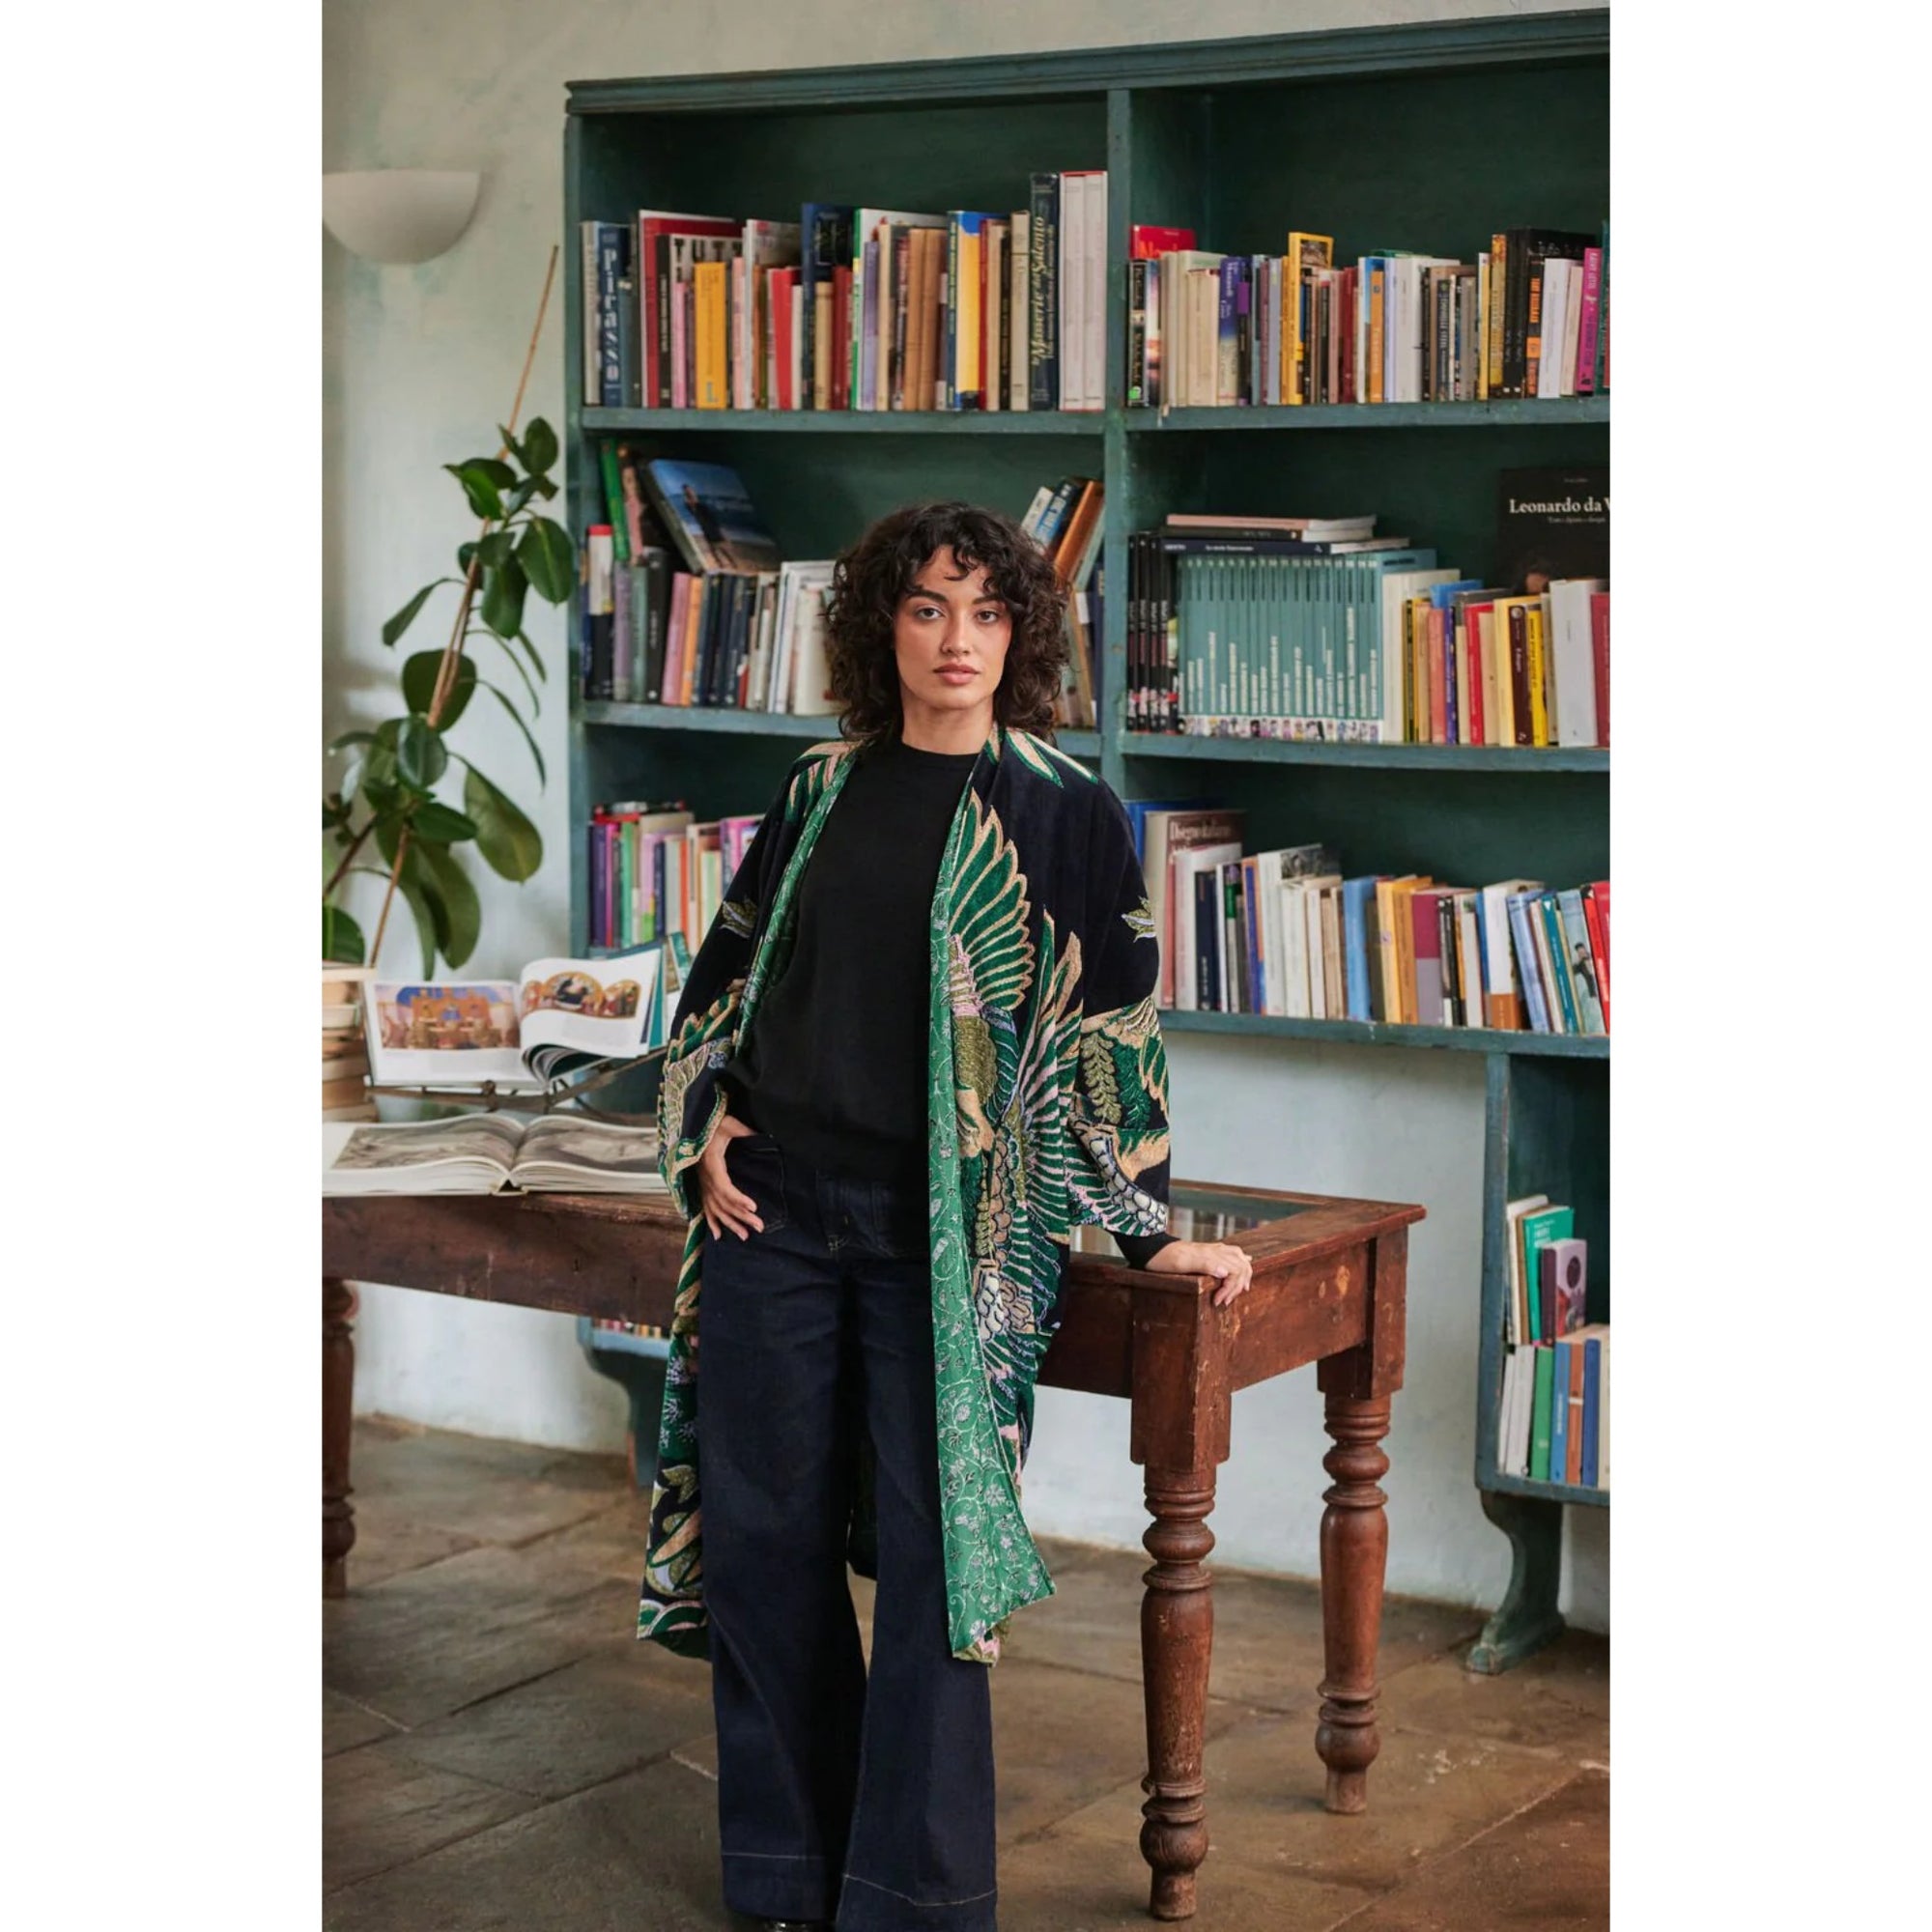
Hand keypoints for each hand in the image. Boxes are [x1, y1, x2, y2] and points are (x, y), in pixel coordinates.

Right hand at [696, 1111, 764, 1241]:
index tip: (753, 1207)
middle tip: (759, 1227)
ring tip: (746, 1236)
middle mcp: (704, 1178)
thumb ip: (745, 1131)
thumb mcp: (729, 1124)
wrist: (694, 1123)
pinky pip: (705, 1207)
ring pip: (715, 1209)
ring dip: (730, 1224)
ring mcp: (701, 1184)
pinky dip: (711, 1222)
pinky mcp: (701, 1186)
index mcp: (711, 1164)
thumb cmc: (714, 1123)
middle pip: (723, 1203)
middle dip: (741, 1217)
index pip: (724, 1187)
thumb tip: (764, 1137)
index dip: (738, 1199)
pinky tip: (718, 1236)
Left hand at [1145, 1240, 1254, 1307]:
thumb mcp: (1181, 1263)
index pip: (1236, 1272)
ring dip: (1242, 1277)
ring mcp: (1213, 1250)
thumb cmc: (1164, 1258)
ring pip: (1240, 1260)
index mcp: (1212, 1255)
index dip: (1231, 1289)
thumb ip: (1204, 1264)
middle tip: (1224, 1301)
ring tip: (1239, 1290)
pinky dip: (1241, 1263)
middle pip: (1242, 1267)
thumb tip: (1225, 1272)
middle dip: (1238, 1286)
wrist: (1152, 1248)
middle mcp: (1216, 1251)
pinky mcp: (1209, 1252)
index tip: (1218, 1302)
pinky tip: (1244, 1264)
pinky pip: (1233, 1255)